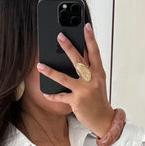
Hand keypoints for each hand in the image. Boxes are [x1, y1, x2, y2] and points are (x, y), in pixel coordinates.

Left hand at [37, 22, 114, 136]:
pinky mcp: (76, 101)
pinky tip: (45, 93)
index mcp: (98, 73)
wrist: (104, 120)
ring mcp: (83, 91)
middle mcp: (91, 80)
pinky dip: (53, 95)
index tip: (86, 26)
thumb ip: (89, 68)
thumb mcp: (97, 81)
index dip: (90, 38)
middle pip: (78, 61)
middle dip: (69, 47)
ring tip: (40, 66)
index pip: (95, 52)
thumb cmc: (98, 99)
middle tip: (59, 36)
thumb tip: (77, 54)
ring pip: (65, 78)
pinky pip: (61, 97)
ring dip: (51, 72)